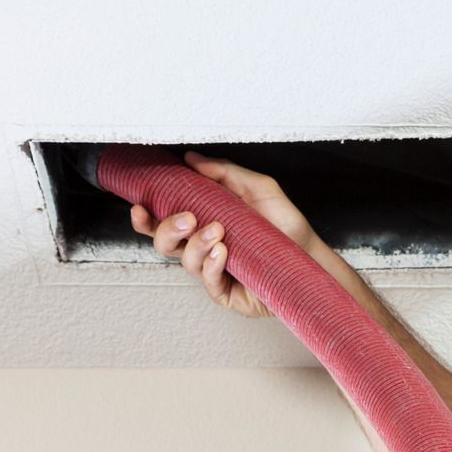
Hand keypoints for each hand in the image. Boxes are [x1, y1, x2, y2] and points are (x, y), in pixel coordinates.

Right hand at [130, 151, 320, 318]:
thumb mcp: (258, 189)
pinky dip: (212, 264)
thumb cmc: (287, 227)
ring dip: (196, 244)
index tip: (141, 206)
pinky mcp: (227, 292)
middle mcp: (205, 248)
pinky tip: (223, 252)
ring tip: (218, 232)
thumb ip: (224, 172)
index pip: (166, 222)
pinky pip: (208, 280)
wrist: (311, 258)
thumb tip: (192, 158)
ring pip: (185, 261)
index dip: (147, 218)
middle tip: (188, 217)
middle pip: (165, 243)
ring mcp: (214, 271)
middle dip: (168, 229)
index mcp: (206, 223)